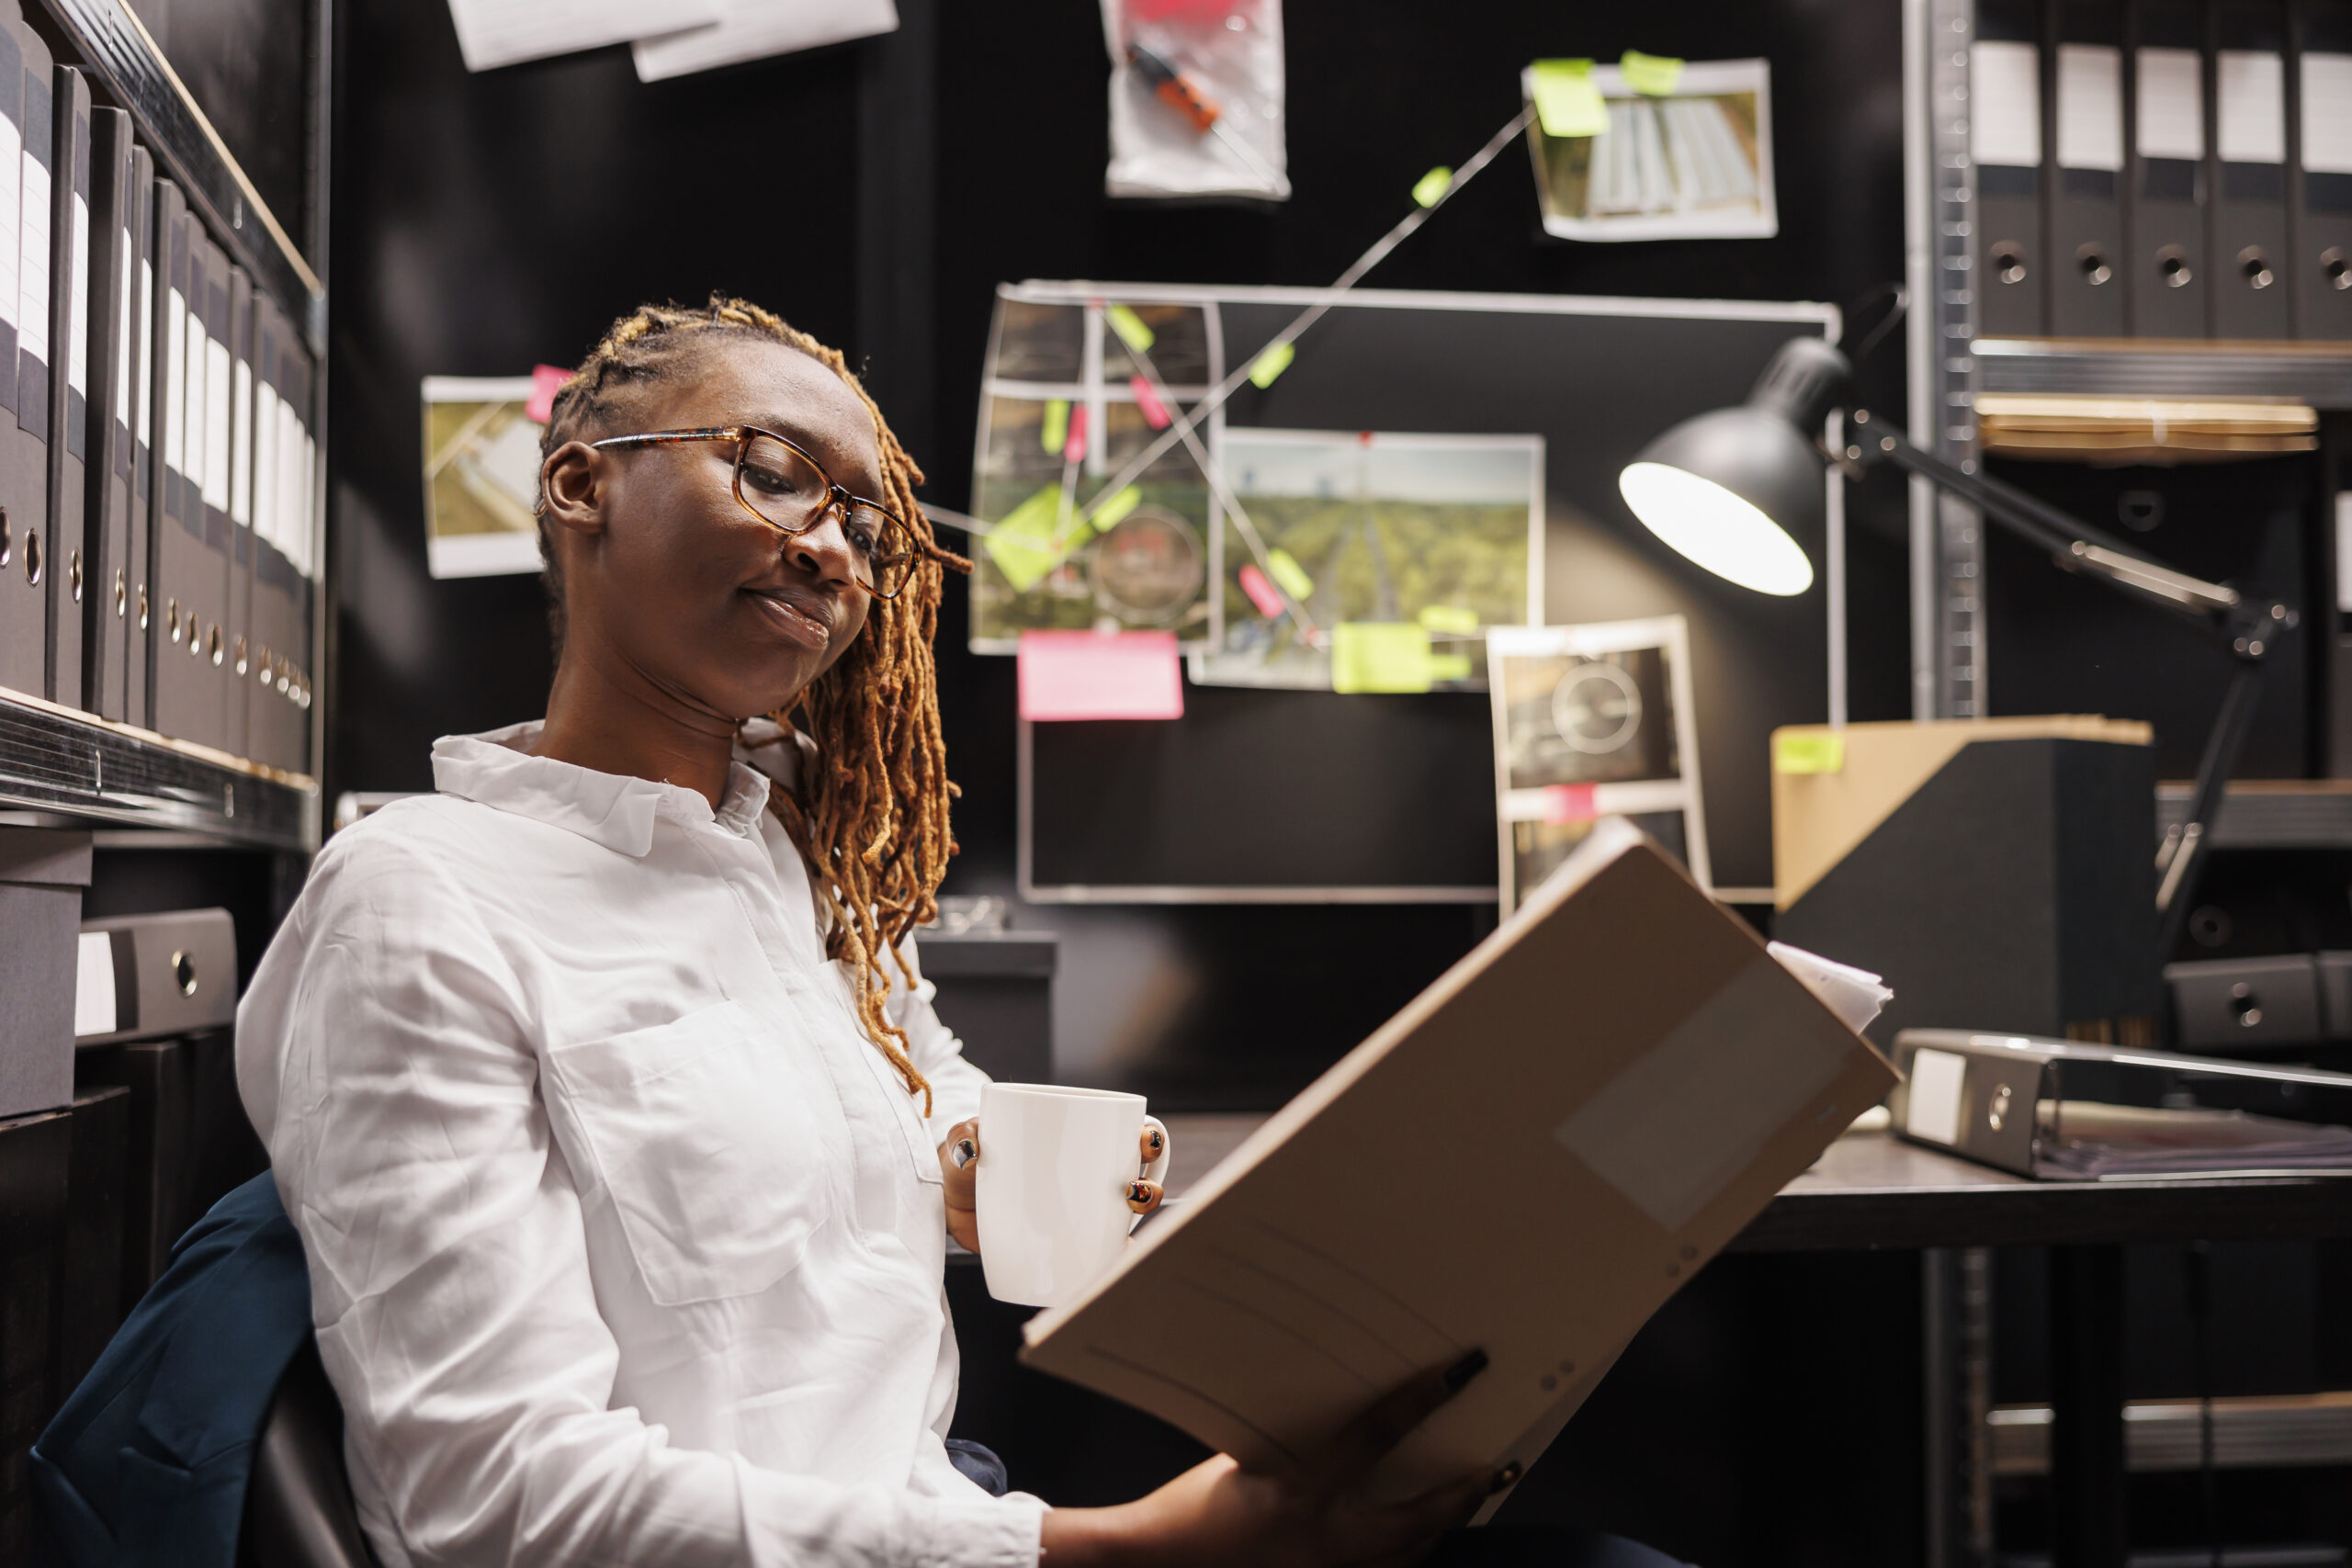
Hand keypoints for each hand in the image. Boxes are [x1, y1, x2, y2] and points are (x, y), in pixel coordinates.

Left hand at [936, 1121, 1168, 1255]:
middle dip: (1149, 1186)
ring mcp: (1076, 1212)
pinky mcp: (1062, 1245)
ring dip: (1135, 1226)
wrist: (945, 1203)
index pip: (1120, 1133)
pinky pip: (1097, 1252)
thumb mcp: (962, 1143)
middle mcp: (1083, 1176)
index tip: (1144, 1138)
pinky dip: (1111, 1258)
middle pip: (1134, 1178)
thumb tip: (972, 1150)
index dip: (1146, 1136)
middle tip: (1133, 1191)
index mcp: (1070, 1140)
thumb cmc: (962, 1160)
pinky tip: (1113, 1260)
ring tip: (1124, 1229)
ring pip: (1122, 1217)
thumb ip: (963, 1138)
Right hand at [1037, 1351, 1500, 1566]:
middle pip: (1418, 1521)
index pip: (1377, 1435)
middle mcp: (1324, 1542)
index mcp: (1303, 1494)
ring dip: (1440, 1528)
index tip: (1460, 1373)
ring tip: (1469, 1500)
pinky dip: (1403, 1553)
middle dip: (1464, 1495)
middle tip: (1501, 1467)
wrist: (1156, 1562)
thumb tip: (1341, 1404)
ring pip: (1407, 1557)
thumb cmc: (1188, 1511)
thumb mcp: (1242, 1455)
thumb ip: (1295, 1435)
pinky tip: (1411, 1538)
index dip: (1423, 1400)